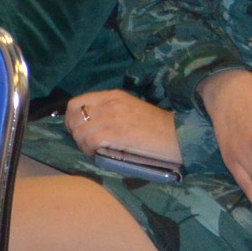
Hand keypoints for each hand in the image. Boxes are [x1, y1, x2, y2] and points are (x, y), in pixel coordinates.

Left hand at [62, 89, 181, 167]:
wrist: (181, 135)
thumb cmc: (158, 126)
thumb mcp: (130, 110)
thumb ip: (109, 111)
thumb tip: (88, 123)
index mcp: (112, 95)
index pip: (76, 103)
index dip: (70, 119)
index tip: (76, 130)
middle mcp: (110, 103)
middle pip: (74, 118)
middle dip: (74, 133)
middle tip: (84, 144)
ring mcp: (113, 117)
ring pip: (79, 131)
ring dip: (82, 144)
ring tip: (94, 151)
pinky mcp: (117, 133)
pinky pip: (90, 142)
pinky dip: (89, 151)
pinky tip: (98, 155)